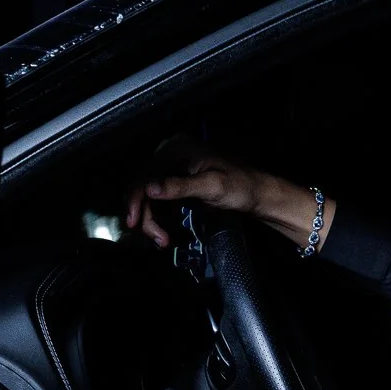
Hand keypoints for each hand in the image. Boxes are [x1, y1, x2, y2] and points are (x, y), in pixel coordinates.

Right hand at [124, 138, 335, 252]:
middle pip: (142, 185)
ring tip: (162, 240)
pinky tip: (163, 235)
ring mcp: (172, 169)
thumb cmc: (239, 187)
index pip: (144, 173)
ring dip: (151, 220)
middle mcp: (170, 155)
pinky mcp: (176, 184)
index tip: (134, 221)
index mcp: (176, 149)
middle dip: (145, 214)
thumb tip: (150, 188)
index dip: (135, 198)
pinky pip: (158, 202)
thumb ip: (179, 186)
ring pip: (148, 197)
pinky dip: (158, 220)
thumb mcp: (211, 186)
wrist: (257, 194)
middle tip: (155, 238)